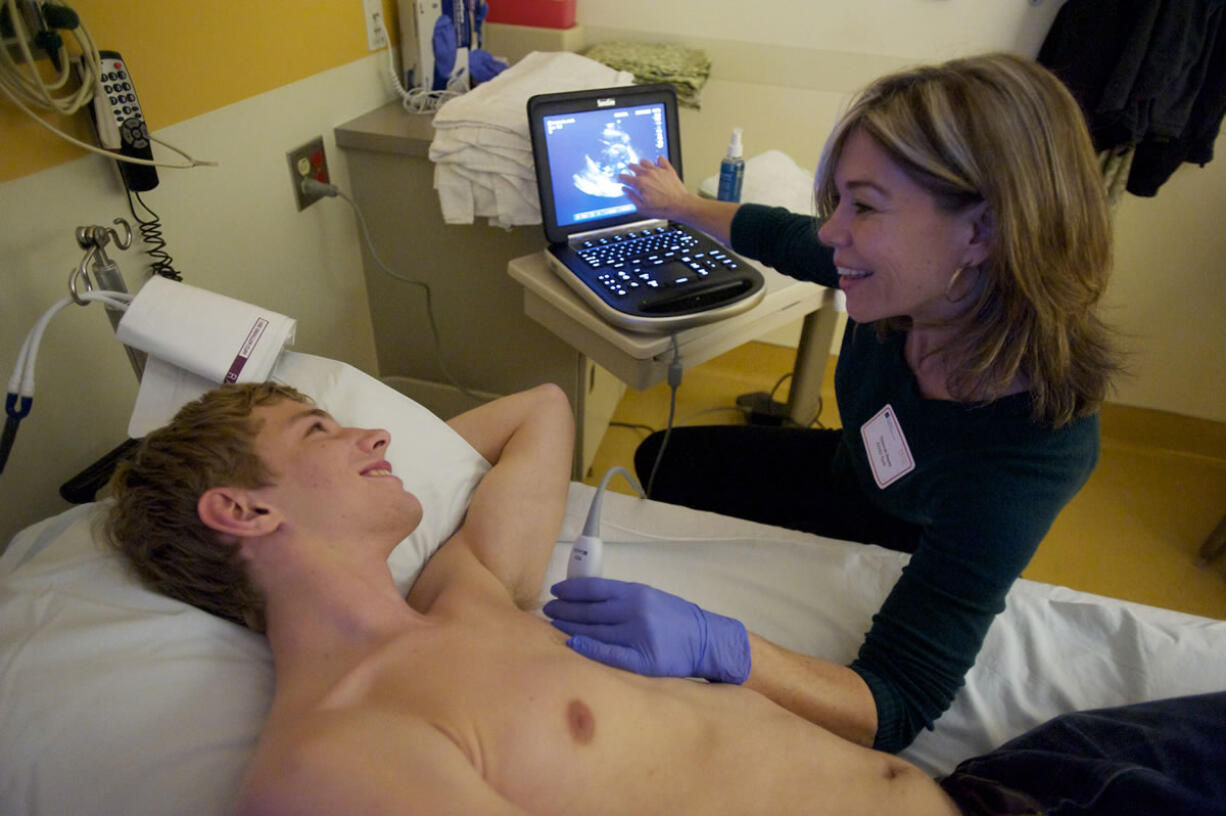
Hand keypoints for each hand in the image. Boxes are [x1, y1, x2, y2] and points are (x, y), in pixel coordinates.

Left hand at [544, 577, 750, 683]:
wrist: (707, 640)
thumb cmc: (676, 618)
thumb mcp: (650, 598)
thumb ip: (623, 598)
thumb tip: (586, 599)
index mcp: (636, 593)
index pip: (594, 588)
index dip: (570, 590)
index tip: (554, 591)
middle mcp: (634, 611)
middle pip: (589, 610)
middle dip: (564, 610)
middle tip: (547, 610)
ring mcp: (637, 636)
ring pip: (594, 631)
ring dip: (570, 628)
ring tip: (554, 626)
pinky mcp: (642, 660)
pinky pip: (609, 654)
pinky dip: (588, 649)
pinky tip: (572, 644)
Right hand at [618, 157, 692, 220]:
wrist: (680, 205)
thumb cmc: (663, 208)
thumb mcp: (642, 208)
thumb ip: (632, 197)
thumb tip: (625, 190)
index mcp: (640, 183)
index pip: (626, 178)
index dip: (620, 178)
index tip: (619, 178)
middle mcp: (648, 174)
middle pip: (635, 167)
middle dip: (630, 168)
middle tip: (629, 169)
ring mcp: (659, 171)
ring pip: (646, 162)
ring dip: (642, 163)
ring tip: (641, 165)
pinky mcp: (668, 170)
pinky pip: (661, 159)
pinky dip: (658, 160)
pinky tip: (657, 162)